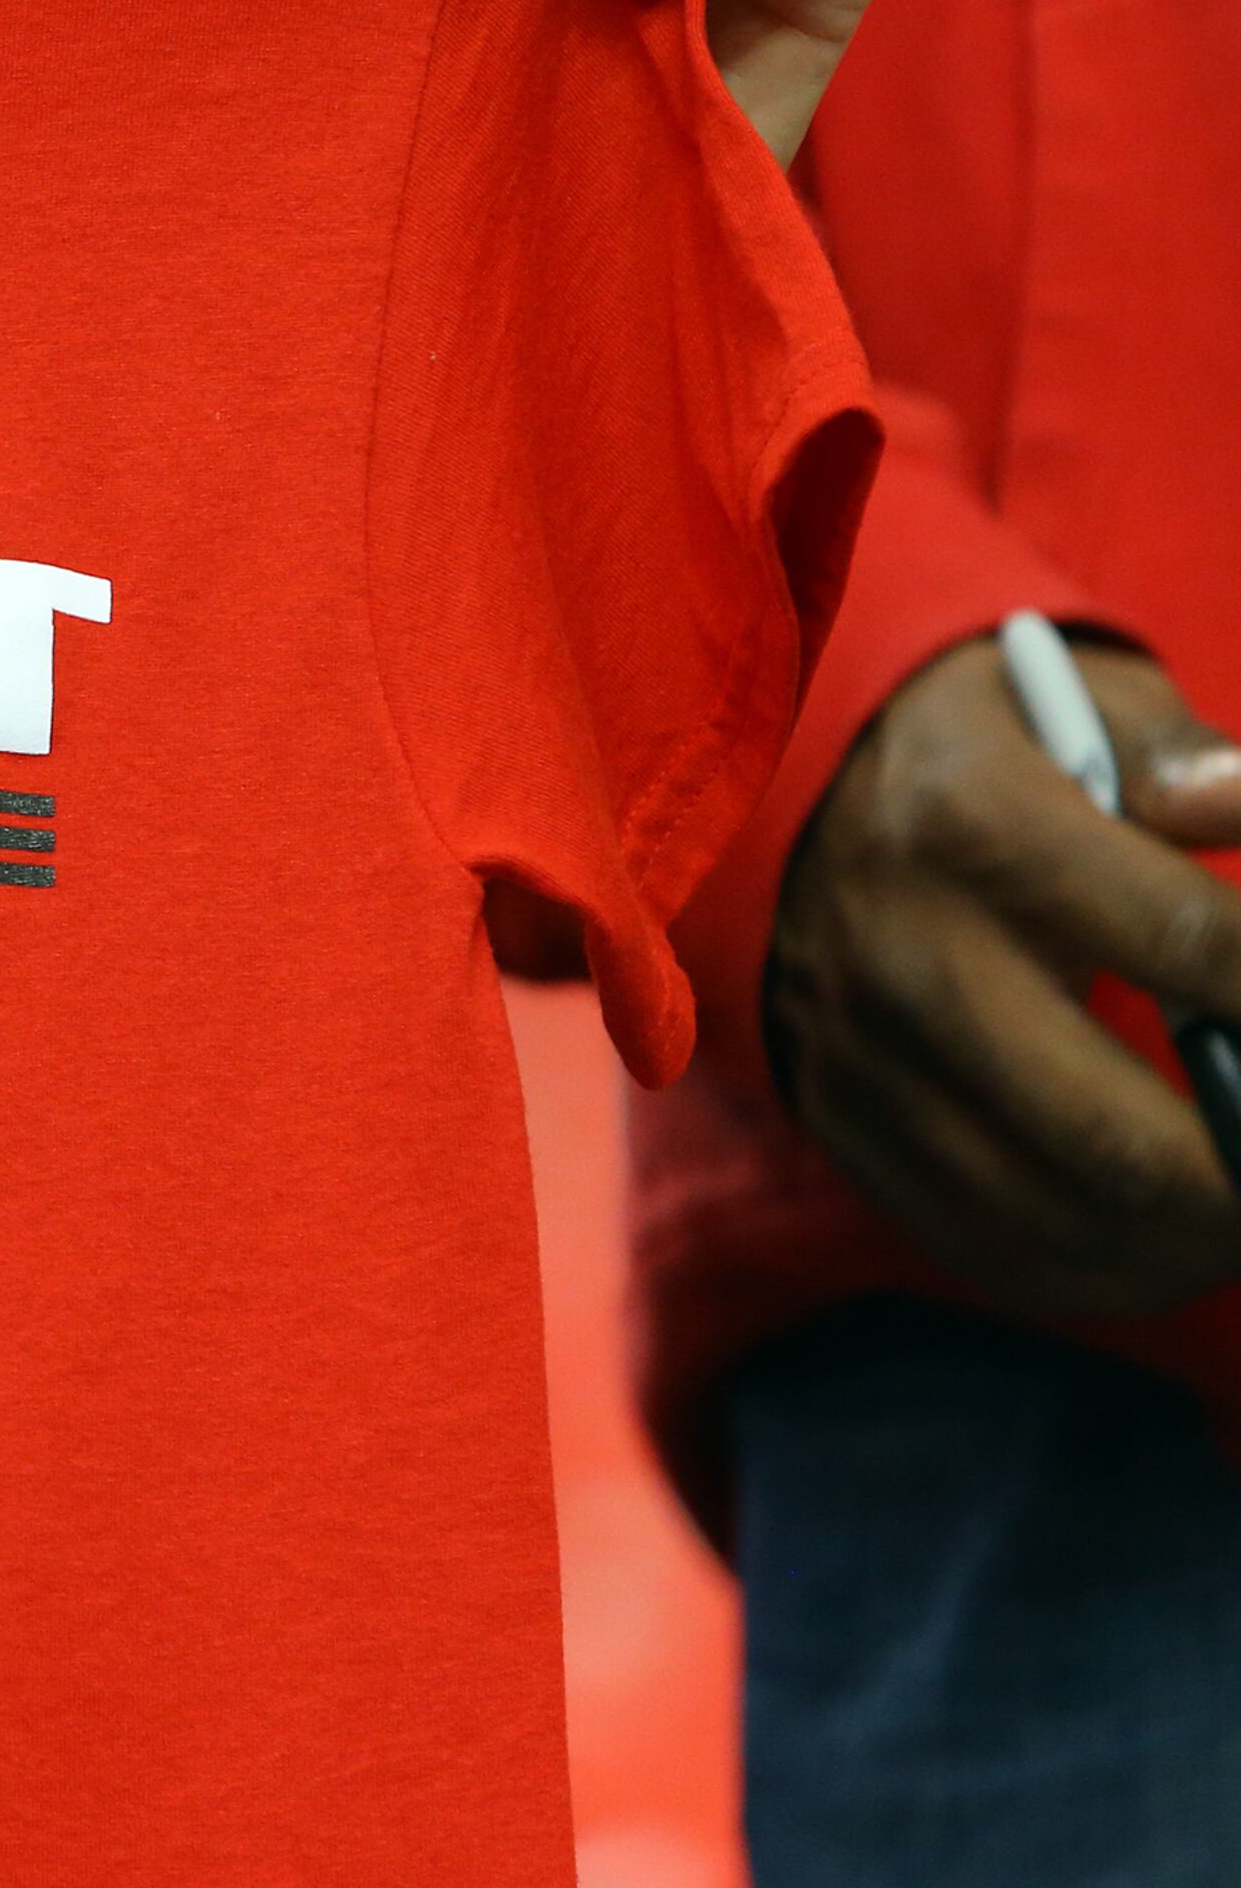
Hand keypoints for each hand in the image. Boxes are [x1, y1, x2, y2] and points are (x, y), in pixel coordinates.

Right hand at [768, 636, 1240, 1317]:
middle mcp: (904, 955)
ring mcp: (865, 1058)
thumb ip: (1189, 766)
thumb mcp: (1083, 711)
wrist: (787, 801)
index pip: (1191, 943)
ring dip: (1198, 1243)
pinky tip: (1175, 1241)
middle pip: (1122, 1139)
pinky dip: (1110, 1273)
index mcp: (972, 825)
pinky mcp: (845, 1125)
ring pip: (1066, 1220)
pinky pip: (994, 1251)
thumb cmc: (987, 756)